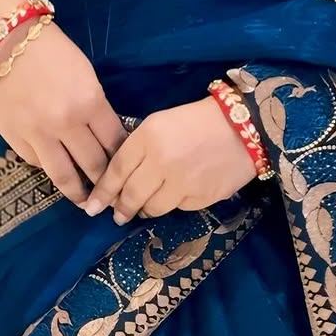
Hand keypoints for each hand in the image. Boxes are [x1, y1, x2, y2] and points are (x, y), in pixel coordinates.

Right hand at [0, 19, 128, 206]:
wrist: (6, 43)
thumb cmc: (52, 51)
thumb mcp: (85, 74)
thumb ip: (95, 107)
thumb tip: (105, 136)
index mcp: (89, 103)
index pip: (115, 143)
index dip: (123, 159)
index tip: (127, 170)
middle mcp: (66, 124)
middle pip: (93, 165)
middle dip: (105, 182)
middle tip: (111, 194)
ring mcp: (38, 135)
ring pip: (64, 176)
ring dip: (78, 193)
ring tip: (86, 202)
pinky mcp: (15, 140)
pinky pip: (38, 163)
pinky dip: (48, 168)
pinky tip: (57, 171)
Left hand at [81, 97, 257, 224]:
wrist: (242, 126)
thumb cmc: (196, 120)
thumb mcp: (160, 123)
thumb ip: (138, 148)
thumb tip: (119, 178)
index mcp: (148, 137)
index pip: (116, 170)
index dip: (102, 191)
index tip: (92, 206)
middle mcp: (160, 161)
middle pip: (130, 195)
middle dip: (120, 208)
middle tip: (116, 215)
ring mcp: (181, 182)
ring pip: (151, 207)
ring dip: (142, 210)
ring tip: (141, 209)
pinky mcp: (199, 198)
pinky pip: (176, 208)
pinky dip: (170, 205)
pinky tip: (171, 198)